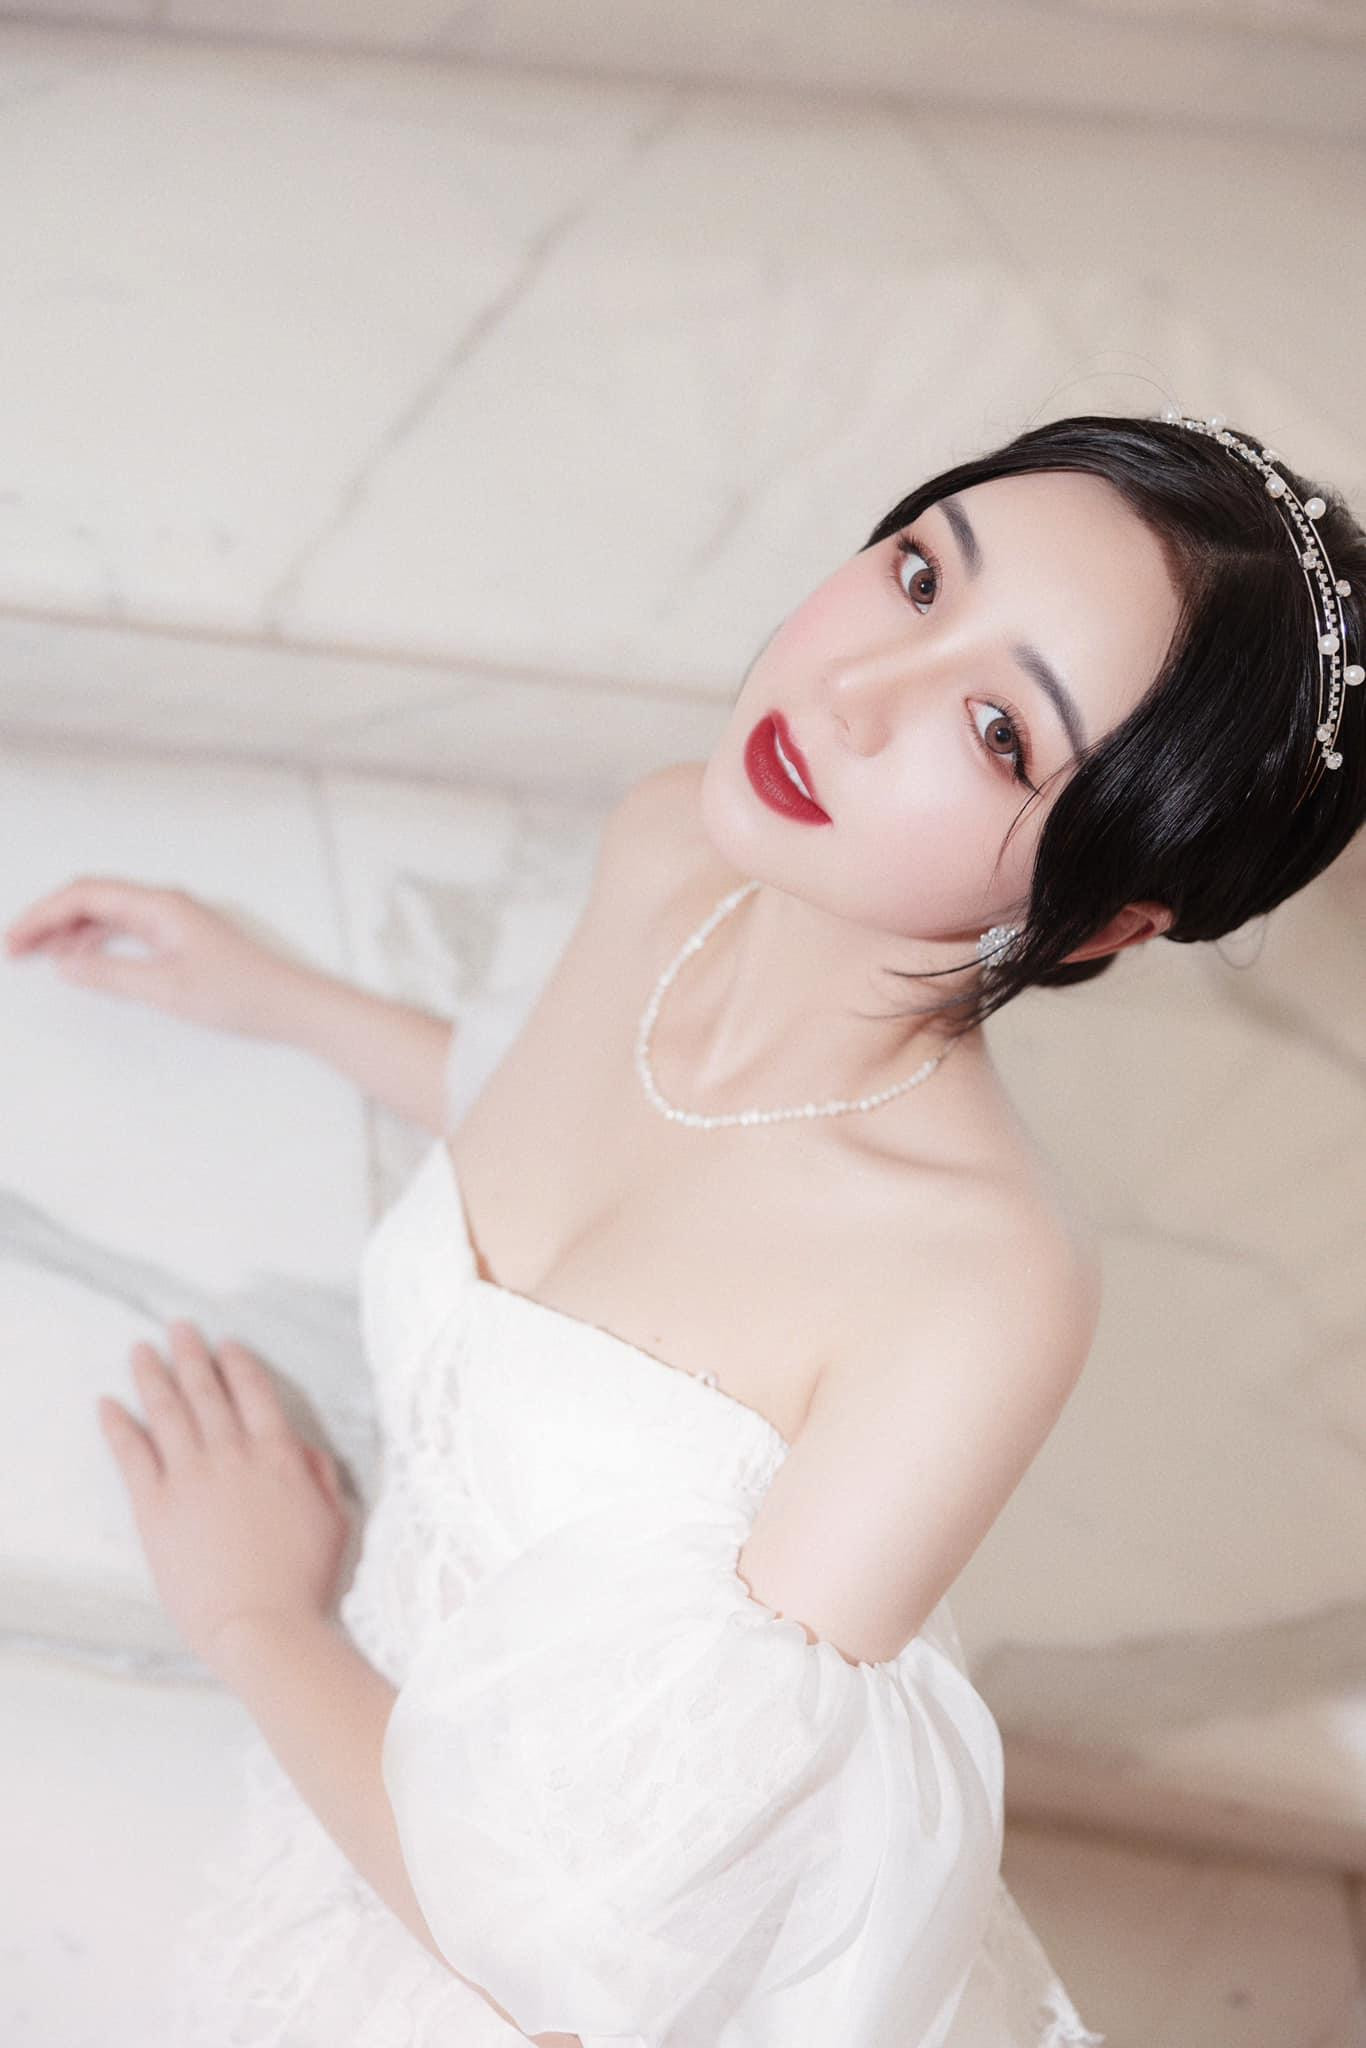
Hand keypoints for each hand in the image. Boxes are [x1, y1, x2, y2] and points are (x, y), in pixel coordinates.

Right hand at [3, 876, 309, 1039]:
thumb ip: (112, 975)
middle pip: (91, 899)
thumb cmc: (242, 994)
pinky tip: (81, 961)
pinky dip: (95, 942)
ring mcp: (173, 920)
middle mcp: (164, 904)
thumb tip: (66, 964)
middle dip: (48, 920)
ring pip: (106, 914)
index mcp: (160, 905)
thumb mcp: (168, 990)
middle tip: (14, 950)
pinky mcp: (180, 938)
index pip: (85, 895)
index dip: (42, 915)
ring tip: (37, 956)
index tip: (13, 943)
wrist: (293, 1005)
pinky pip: (126, 929)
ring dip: (69, 931)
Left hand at [98, 1320, 351, 1678]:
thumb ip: (321, 1477)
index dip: (237, 1364)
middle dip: (191, 1354)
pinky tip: (108, 1404)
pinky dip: (118, 1425)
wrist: (262, 1625)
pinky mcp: (155, 1507)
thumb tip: (305, 1450)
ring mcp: (190, 1478)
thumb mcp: (336, 1520)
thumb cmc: (305, 1581)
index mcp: (278, 1455)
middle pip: (206, 1391)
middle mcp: (232, 1454)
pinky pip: (131, 1454)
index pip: (253, 1392)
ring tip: (142, 1350)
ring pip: (167, 1410)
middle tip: (179, 1329)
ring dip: (153, 1375)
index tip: (226, 1344)